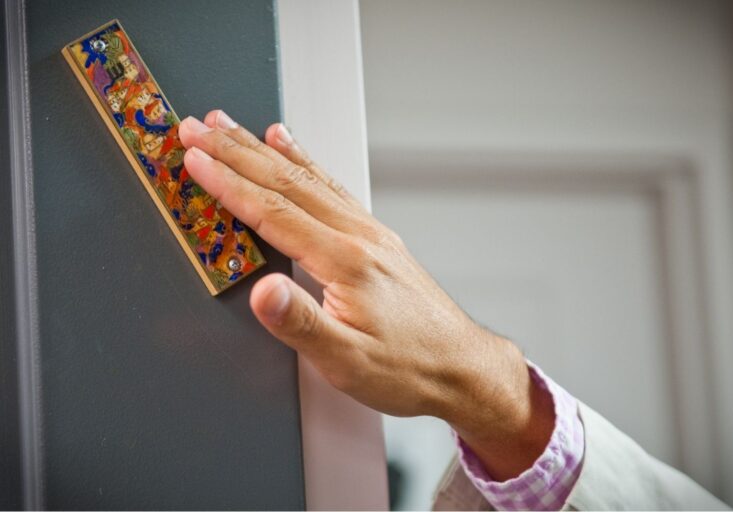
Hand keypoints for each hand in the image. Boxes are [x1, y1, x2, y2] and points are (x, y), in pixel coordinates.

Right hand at [178, 111, 554, 479]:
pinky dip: (305, 162)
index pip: (273, 212)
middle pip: (286, 182)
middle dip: (235, 151)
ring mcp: (370, 233)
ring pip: (308, 178)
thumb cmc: (407, 367)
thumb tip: (262, 291)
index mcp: (345, 261)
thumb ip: (301, 323)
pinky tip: (292, 147)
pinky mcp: (377, 238)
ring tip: (231, 125)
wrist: (461, 367)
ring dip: (263, 150)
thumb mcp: (348, 361)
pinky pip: (332, 187)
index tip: (194, 158)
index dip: (228, 184)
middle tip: (197, 126)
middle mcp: (359, 236)